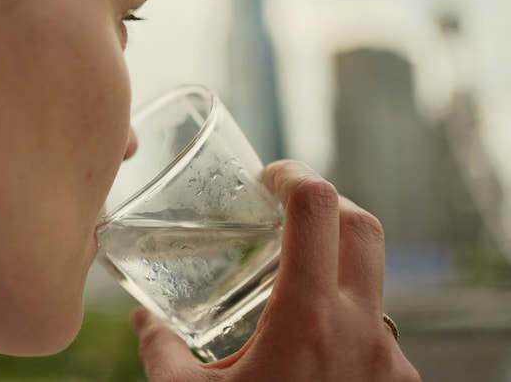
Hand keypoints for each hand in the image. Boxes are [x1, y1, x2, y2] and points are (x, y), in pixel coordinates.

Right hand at [131, 160, 421, 381]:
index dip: (295, 175)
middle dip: (325, 203)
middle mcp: (363, 332)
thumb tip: (145, 319)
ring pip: (375, 281)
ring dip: (337, 264)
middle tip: (283, 209)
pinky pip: (378, 329)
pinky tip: (310, 345)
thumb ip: (161, 350)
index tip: (269, 176)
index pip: (318, 209)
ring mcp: (390, 361)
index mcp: (308, 321)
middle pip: (364, 227)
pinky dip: (347, 316)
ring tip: (290, 282)